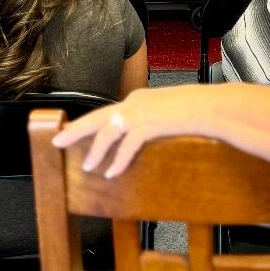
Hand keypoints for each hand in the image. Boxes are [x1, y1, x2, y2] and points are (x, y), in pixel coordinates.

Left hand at [53, 84, 210, 178]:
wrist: (211, 105)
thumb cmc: (196, 108)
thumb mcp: (168, 110)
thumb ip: (152, 117)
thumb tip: (142, 133)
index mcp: (138, 98)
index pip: (106, 111)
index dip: (87, 122)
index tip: (71, 130)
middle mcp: (135, 102)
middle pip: (97, 117)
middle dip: (76, 130)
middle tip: (58, 141)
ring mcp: (141, 113)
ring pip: (108, 132)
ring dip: (96, 150)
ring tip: (86, 166)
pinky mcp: (150, 124)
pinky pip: (127, 145)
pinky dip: (118, 160)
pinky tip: (112, 172)